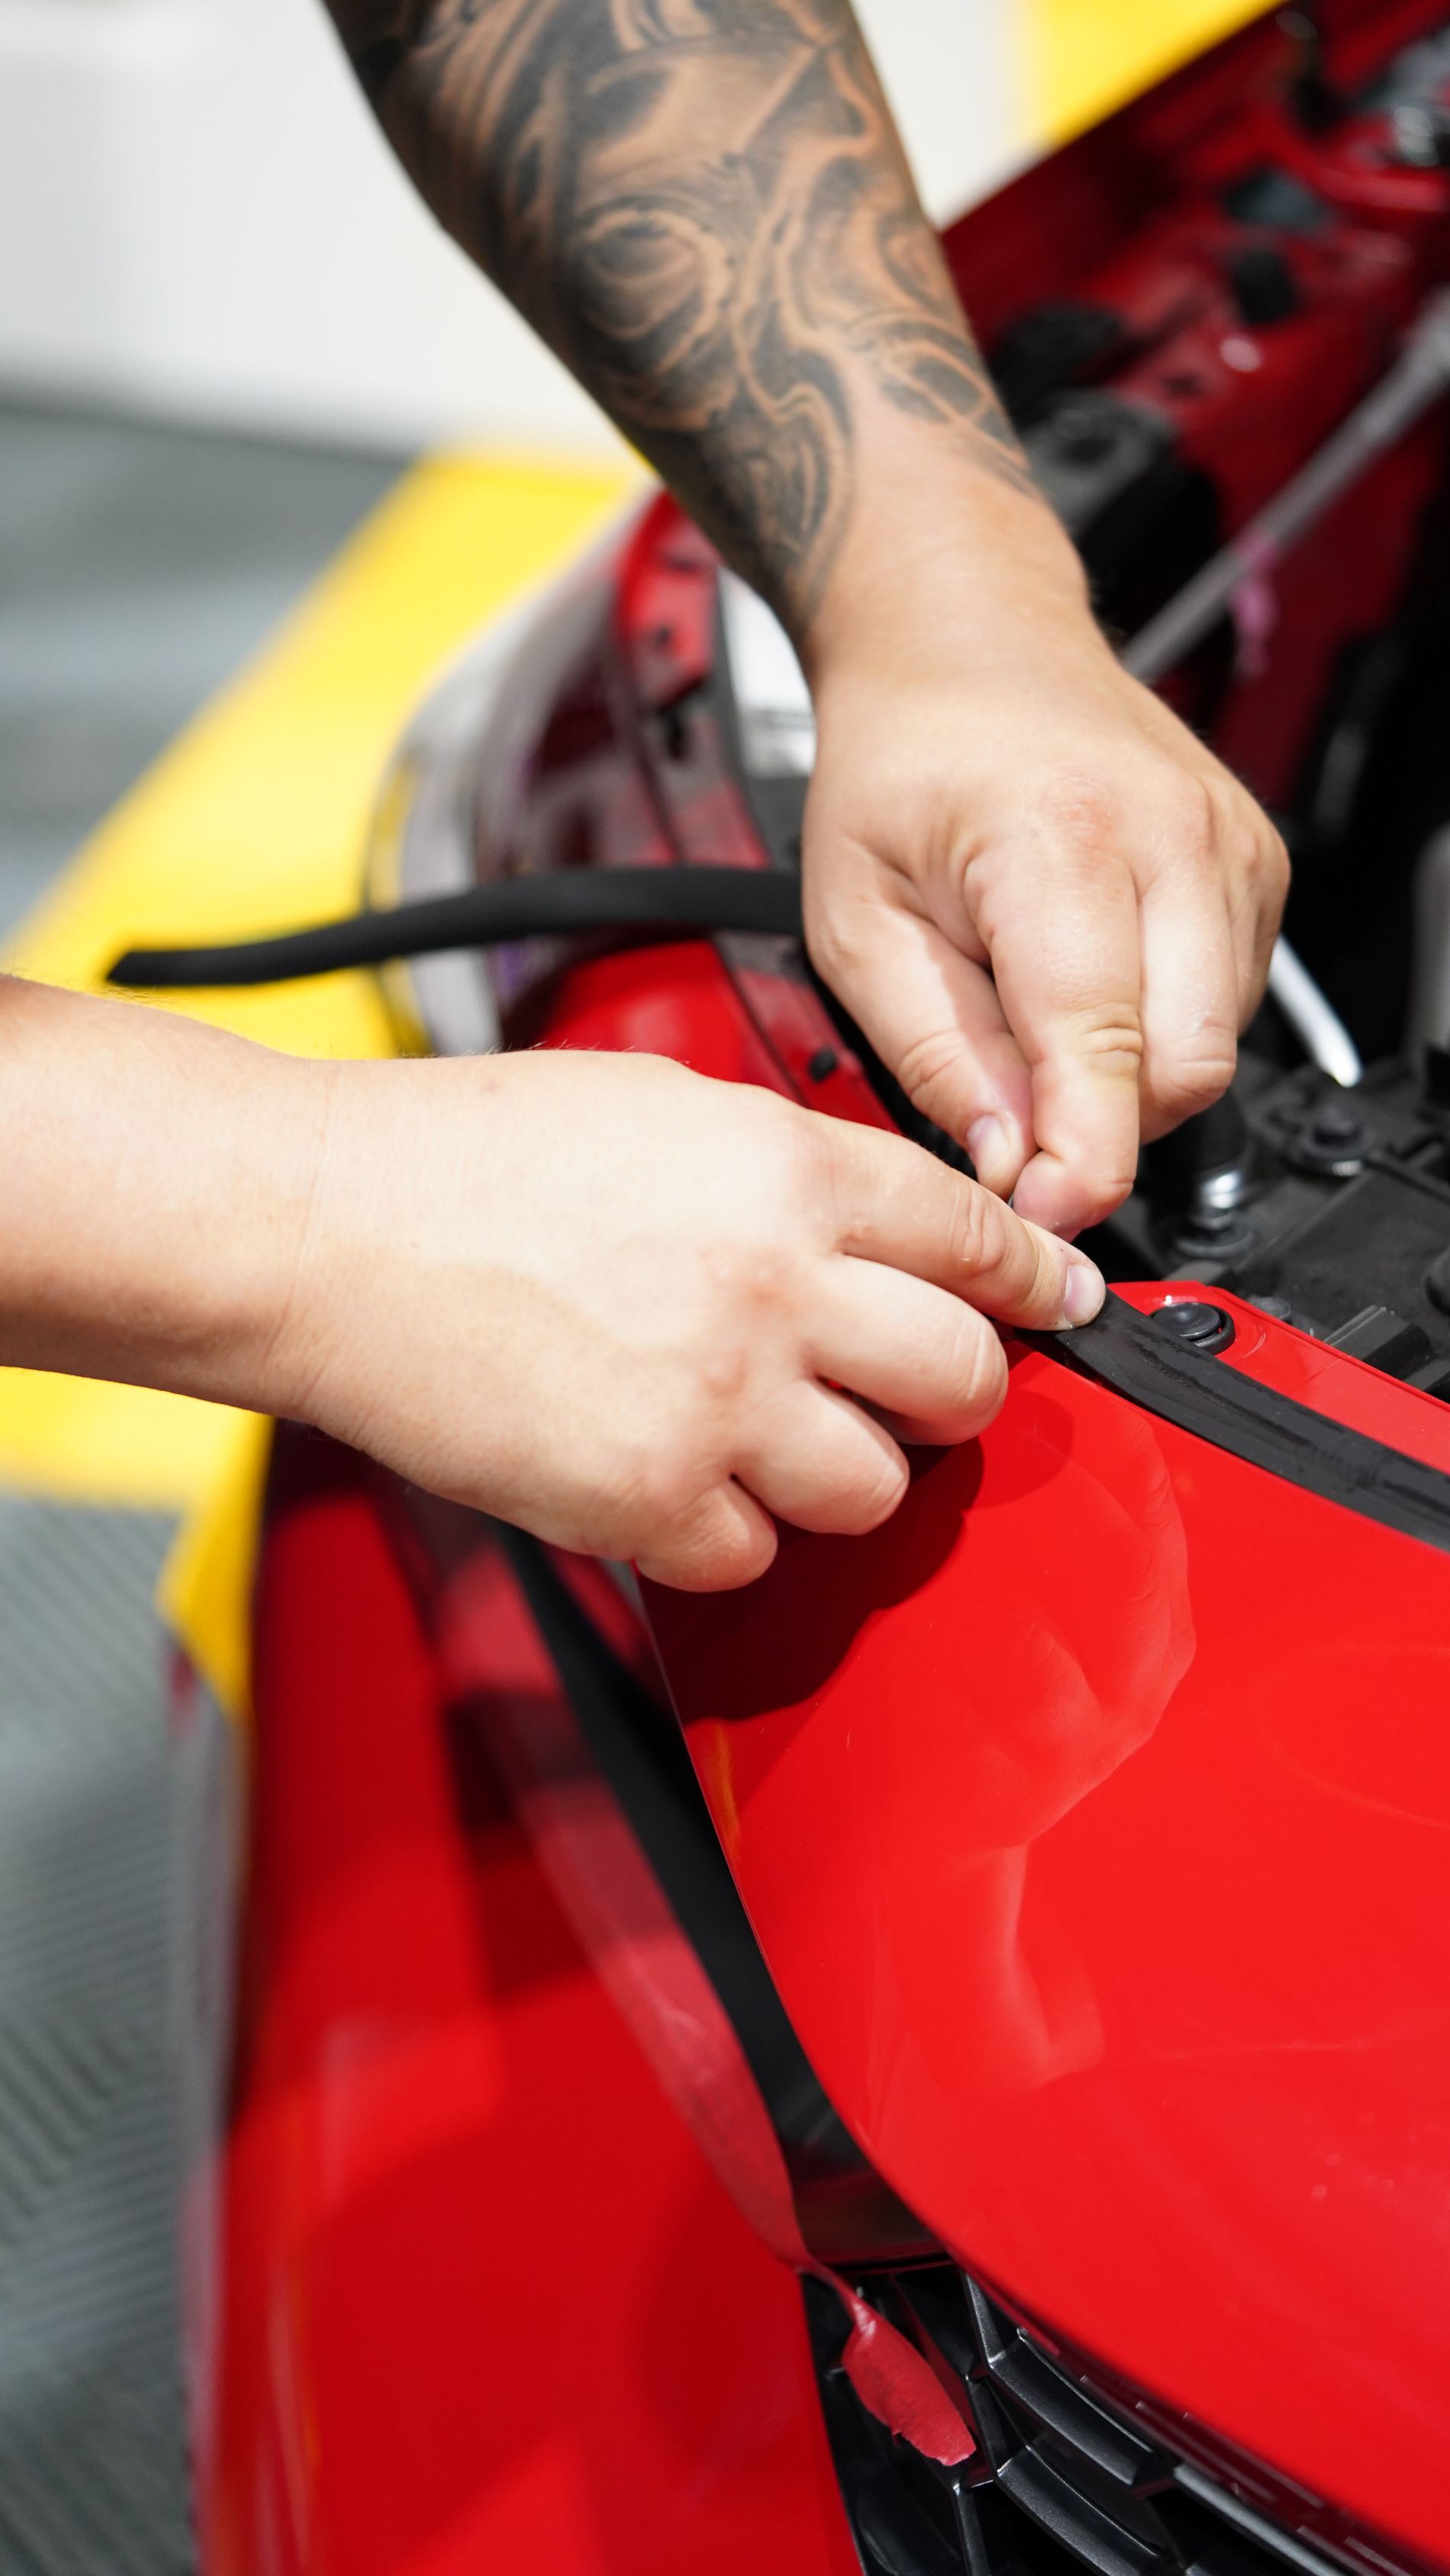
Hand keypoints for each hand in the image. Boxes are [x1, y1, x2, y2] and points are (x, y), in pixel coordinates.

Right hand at [278, 1048, 1103, 1589]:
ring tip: (770, 1433)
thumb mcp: (666, 1105)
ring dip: (843, 1471)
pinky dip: (730, 1532)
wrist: (327, 1231)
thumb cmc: (467, 1157)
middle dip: (956, 1389)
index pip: (983, 1240)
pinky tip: (678, 1475)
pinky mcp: (648, 1502)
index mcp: (790, 1174)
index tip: (1053, 1303)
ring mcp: (718, 1407)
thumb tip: (891, 1222)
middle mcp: (776, 1290)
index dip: (1034, 1279)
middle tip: (916, 1385)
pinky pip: (756, 1557)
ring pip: (877, 1490)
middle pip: (965, 1380)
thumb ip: (796, 1166)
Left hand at [801, 522, 1289, 1237]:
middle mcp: (1172, 837)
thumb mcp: (858, 921)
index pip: (1106, 1053)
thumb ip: (934, 1052)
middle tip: (1013, 1120)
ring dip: (1127, 1074)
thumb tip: (1004, 1161)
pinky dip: (1157, 1026)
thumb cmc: (903, 760)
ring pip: (1215, 1047)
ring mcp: (1231, 847)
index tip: (1038, 1214)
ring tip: (1032, 1012)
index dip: (1078, 1164)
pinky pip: (1227, 1003)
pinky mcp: (1256, 863)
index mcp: (1063, 842)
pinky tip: (1087, 979)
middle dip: (1100, 1126)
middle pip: (1183, 1070)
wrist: (964, 638)